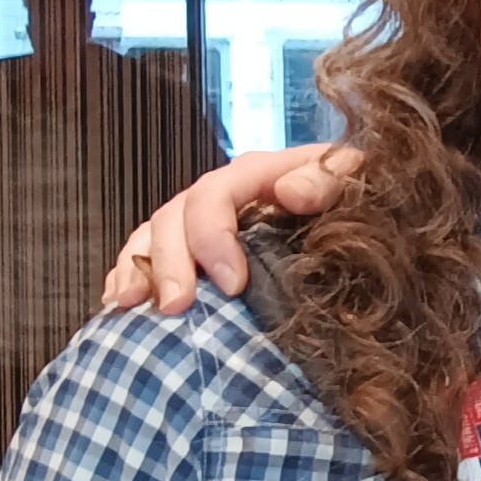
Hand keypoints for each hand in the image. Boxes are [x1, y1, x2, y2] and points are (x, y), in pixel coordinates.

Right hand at [102, 144, 354, 313]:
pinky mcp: (192, 249)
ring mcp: (199, 221)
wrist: (359, 211)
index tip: (233, 283)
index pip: (214, 195)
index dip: (213, 237)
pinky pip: (146, 257)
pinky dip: (131, 276)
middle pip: (173, 218)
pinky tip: (121, 304)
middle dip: (169, 263)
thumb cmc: (356, 195)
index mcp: (255, 174)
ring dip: (139, 270)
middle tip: (177, 307)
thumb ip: (330, 179)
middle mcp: (219, 194)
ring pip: (152, 236)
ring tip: (131, 305)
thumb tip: (291, 192)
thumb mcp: (355, 178)